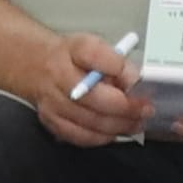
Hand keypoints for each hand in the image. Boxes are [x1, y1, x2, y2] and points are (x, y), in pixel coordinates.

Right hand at [20, 28, 148, 151]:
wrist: (36, 66)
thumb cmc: (71, 57)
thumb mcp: (94, 46)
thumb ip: (116, 61)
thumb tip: (135, 79)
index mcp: (73, 50)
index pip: (93, 54)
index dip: (116, 66)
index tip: (137, 77)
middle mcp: (59, 76)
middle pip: (94, 97)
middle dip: (126, 107)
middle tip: (145, 110)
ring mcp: (52, 101)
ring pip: (90, 121)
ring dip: (118, 125)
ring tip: (136, 123)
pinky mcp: (50, 121)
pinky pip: (80, 136)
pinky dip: (102, 137)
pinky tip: (114, 132)